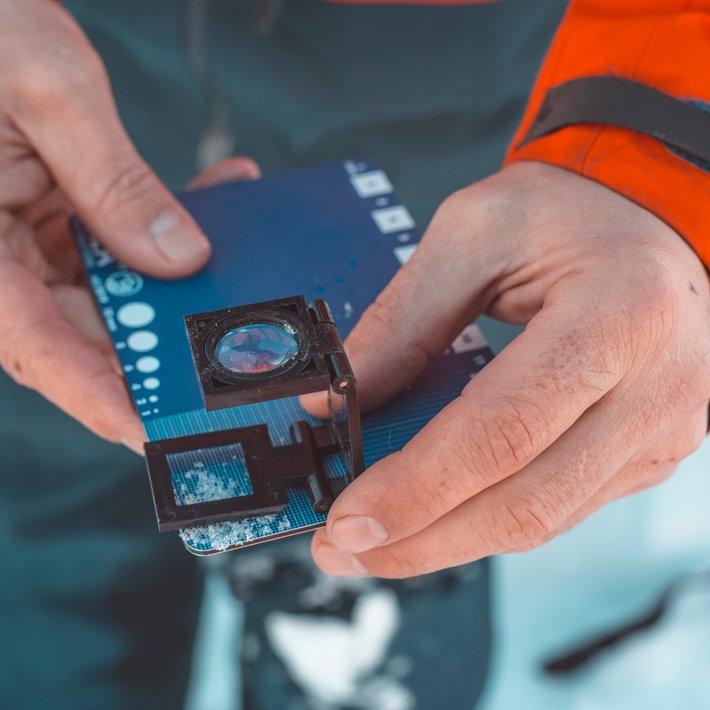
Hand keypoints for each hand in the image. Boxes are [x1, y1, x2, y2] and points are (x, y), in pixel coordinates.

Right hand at [0, 0, 258, 452]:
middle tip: (232, 353)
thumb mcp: (49, 95)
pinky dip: (166, 225)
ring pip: (110, 292)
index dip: (96, 396)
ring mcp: (25, 242)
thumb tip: (181, 260)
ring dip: (179, 276)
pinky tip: (221, 193)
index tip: (152, 433)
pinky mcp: (53, 219)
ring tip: (243, 260)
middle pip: (82, 331)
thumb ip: (115, 184)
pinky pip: (116, 243)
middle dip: (161, 341)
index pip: (35, 346)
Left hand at [310, 161, 709, 577]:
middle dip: (421, 539)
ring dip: (447, 540)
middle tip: (343, 547)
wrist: (652, 218)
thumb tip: (338, 396)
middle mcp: (655, 388)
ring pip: (541, 519)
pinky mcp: (646, 451)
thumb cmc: (573, 211)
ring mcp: (659, 430)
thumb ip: (402, 321)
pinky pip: (558, 505)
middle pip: (523, 502)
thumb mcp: (473, 235)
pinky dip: (486, 517)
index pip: (504, 432)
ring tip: (377, 539)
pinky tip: (438, 513)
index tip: (348, 517)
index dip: (418, 488)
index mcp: (617, 317)